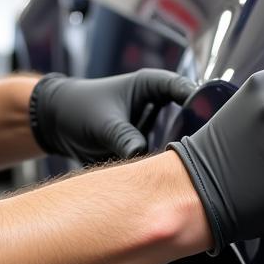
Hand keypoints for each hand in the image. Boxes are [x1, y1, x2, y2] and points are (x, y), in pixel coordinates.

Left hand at [30, 70, 195, 163]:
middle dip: (196, 133)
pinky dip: (166, 166)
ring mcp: (154, 127)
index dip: (199, 102)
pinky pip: (163, 157)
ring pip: (180, 140)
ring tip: (191, 167)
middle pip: (189, 116)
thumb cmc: (78, 108)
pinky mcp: (147, 147)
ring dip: (182, 152)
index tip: (208, 121)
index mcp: (151, 85)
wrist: (56, 123)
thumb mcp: (102, 122)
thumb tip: (143, 156)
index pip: (184, 89)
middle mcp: (158, 105)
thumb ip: (124, 137)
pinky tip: (173, 178)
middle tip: (204, 151)